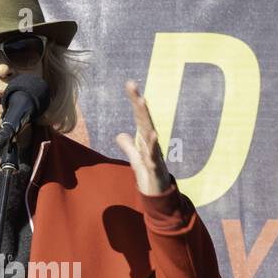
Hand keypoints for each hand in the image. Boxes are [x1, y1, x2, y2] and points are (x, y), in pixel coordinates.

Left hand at [114, 80, 174, 196]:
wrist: (158, 194)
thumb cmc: (148, 175)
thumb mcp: (135, 158)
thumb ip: (128, 145)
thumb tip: (120, 134)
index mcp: (145, 139)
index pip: (139, 116)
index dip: (135, 100)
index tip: (130, 84)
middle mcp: (151, 142)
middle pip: (144, 119)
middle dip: (138, 103)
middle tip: (133, 87)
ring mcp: (154, 153)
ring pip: (149, 132)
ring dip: (145, 118)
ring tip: (142, 102)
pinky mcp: (155, 166)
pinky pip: (154, 153)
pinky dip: (153, 144)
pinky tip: (153, 134)